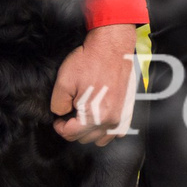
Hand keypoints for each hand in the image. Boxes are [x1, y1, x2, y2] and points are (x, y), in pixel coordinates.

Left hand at [51, 23, 138, 143]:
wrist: (112, 47)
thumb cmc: (90, 61)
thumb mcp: (63, 82)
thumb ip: (58, 106)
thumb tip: (62, 115)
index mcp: (95, 115)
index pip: (70, 134)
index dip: (59, 126)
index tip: (58, 118)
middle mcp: (111, 119)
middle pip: (84, 138)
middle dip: (73, 128)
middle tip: (69, 113)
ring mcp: (122, 115)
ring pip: (101, 138)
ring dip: (89, 132)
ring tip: (83, 116)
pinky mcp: (128, 109)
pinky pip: (116, 132)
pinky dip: (106, 129)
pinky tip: (99, 117)